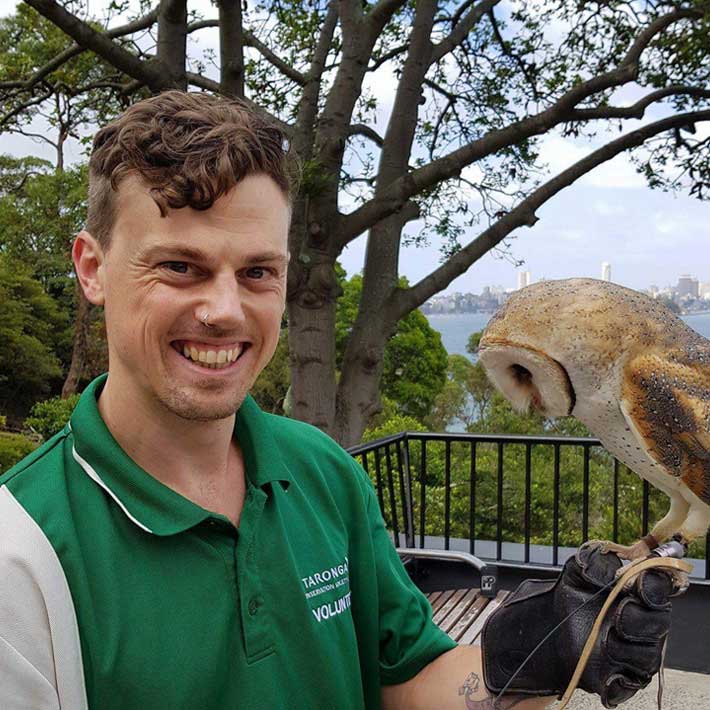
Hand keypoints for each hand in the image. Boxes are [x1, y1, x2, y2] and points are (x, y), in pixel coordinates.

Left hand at [481, 543, 684, 707]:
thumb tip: (613, 563)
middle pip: (659, 623)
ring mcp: (635, 652)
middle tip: (619, 613)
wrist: (548, 625)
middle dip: (640, 618)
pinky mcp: (622, 678)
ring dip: (626, 647)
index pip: (660, 587)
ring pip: (648, 655)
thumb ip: (594, 561)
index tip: (638, 582)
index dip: (654, 584)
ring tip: (606, 639)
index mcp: (637, 593)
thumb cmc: (571, 593)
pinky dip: (621, 681)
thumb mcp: (576, 570)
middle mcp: (643, 623)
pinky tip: (608, 675)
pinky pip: (631, 684)